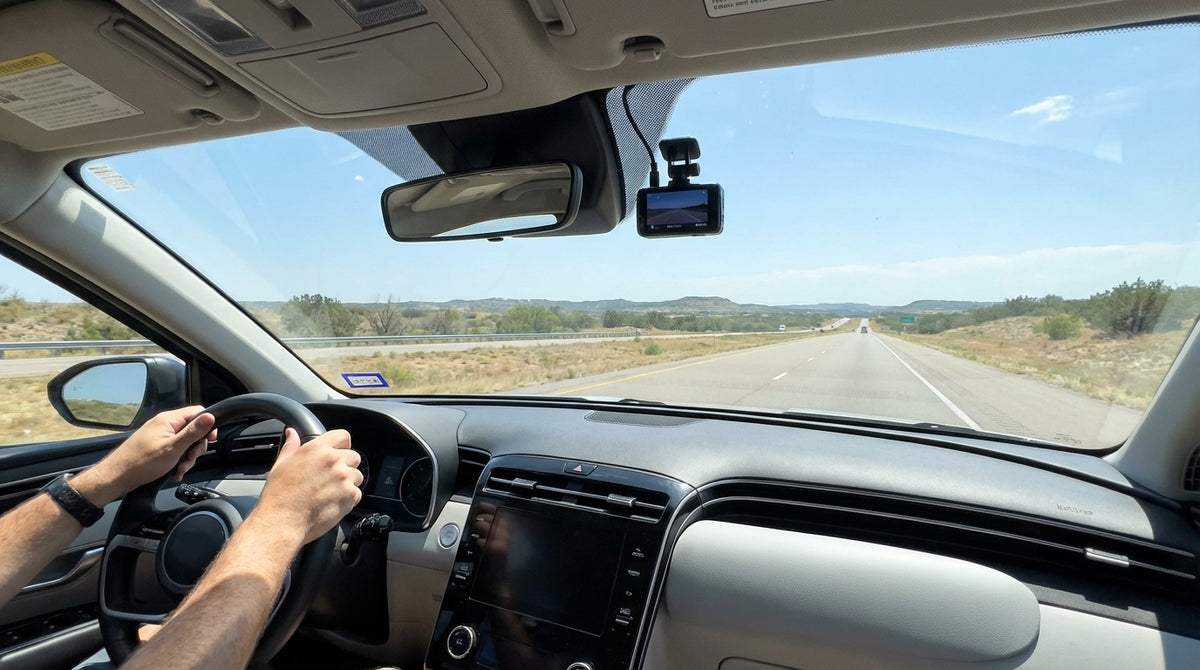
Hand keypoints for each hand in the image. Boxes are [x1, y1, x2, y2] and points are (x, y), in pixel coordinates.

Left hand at [74, 407, 216, 505]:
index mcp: (168, 420)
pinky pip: (174, 449)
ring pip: (184, 442)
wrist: (117, 476)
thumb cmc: (141, 463)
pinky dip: (177, 460)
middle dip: (195, 447)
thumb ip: (193, 432)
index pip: (197, 412)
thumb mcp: (174, 448)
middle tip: (190, 459)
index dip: (207, 426)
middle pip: (192, 429)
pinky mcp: (155, 446)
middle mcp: (164, 424)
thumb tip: (211, 416)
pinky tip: (174, 471)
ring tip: (179, 469)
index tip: (209, 440)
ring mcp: (159, 435)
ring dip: (186, 457)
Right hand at [253, 428, 361, 545]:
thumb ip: (291, 446)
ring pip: (357, 476)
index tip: (339, 452)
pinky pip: (357, 494)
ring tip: (330, 493)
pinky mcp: (350, 496)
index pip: (342, 436)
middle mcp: (333, 461)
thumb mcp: (281, 465)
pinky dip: (348, 499)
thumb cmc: (279, 495)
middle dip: (346, 466)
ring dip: (348, 483)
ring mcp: (344, 478)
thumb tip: (292, 433)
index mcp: (317, 449)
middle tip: (331, 479)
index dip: (342, 445)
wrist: (282, 521)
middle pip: (354, 457)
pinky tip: (332, 503)